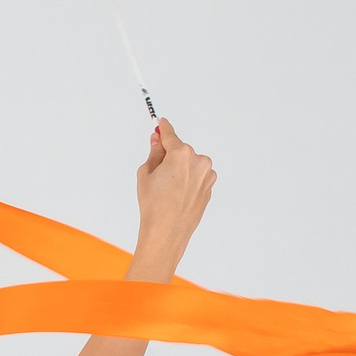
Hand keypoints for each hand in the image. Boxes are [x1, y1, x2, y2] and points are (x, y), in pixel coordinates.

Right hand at [131, 119, 214, 277]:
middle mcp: (198, 160)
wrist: (167, 232)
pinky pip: (197, 177)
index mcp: (181, 153)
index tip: (161, 123)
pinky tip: (176, 195)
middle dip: (170, 156)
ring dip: (180, 169)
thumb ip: (154, 153)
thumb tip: (157, 141)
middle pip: (181, 150)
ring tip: (167, 189)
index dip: (163, 128)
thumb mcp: (146, 174)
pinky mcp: (210, 187)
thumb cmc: (154, 205)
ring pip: (190, 164)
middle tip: (157, 173)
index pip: (170, 134)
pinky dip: (188, 180)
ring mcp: (207, 175)